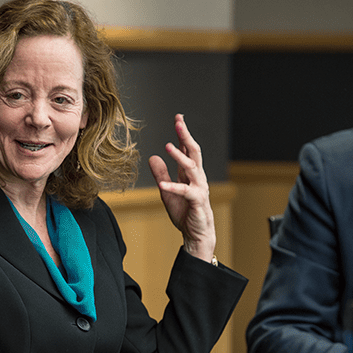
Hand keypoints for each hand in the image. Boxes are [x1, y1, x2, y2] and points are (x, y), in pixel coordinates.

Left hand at [148, 114, 215, 262]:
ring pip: (192, 167)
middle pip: (193, 152)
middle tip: (179, 122)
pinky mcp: (197, 201)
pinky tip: (162, 184)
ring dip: (179, 157)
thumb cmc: (185, 213)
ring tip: (168, 146)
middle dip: (186, 136)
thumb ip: (161, 173)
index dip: (183, 133)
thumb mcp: (167, 191)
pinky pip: (185, 192)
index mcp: (190, 174)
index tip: (178, 118)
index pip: (187, 149)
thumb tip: (152, 157)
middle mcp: (197, 177)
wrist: (196, 234)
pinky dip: (173, 187)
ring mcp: (199, 188)